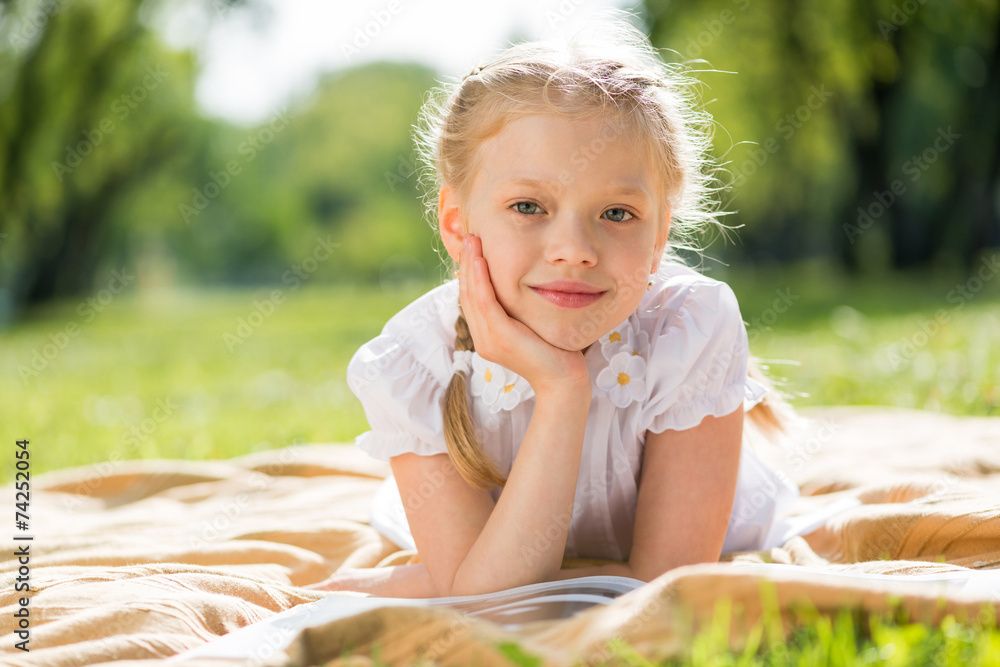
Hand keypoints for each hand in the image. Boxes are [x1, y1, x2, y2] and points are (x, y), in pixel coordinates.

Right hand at [459, 233, 590, 395]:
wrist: (564, 380)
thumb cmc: (554, 352)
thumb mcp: (531, 325)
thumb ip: (519, 309)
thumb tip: (521, 284)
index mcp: (487, 336)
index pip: (471, 298)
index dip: (469, 271)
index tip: (472, 246)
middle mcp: (483, 339)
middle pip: (466, 293)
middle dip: (466, 262)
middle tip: (469, 235)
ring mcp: (489, 340)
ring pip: (471, 295)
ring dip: (469, 265)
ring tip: (472, 240)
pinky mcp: (501, 338)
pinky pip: (485, 303)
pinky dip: (480, 280)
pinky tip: (480, 260)